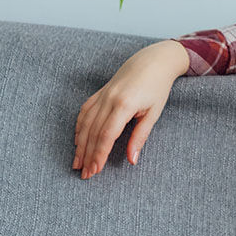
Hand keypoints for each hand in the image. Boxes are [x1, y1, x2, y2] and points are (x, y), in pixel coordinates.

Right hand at [73, 40, 188, 178]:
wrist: (153, 61)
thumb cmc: (157, 88)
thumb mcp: (154, 113)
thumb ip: (140, 137)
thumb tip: (132, 160)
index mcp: (123, 105)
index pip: (106, 135)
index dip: (99, 154)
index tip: (95, 170)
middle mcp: (108, 100)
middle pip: (92, 132)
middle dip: (87, 155)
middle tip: (84, 174)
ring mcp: (102, 95)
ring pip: (85, 123)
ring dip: (80, 145)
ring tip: (77, 162)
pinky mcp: (99, 92)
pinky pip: (84, 112)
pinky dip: (79, 127)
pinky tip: (77, 141)